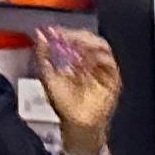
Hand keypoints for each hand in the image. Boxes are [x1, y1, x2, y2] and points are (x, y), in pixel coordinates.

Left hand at [31, 26, 119, 143]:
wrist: (76, 124)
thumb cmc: (64, 105)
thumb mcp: (47, 76)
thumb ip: (43, 56)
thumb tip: (41, 36)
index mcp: (75, 59)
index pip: (73, 38)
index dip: (64, 32)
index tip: (53, 31)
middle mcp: (90, 62)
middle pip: (89, 40)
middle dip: (76, 35)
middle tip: (64, 36)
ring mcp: (103, 70)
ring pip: (101, 47)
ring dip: (88, 43)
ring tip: (75, 45)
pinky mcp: (113, 79)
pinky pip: (110, 63)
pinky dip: (99, 57)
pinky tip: (86, 57)